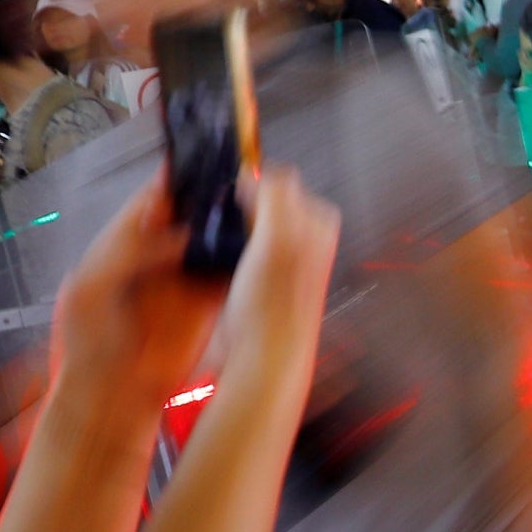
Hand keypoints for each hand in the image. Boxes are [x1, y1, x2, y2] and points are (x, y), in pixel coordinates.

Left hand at [50, 176, 232, 414]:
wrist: (113, 395)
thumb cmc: (89, 343)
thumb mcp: (91, 287)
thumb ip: (128, 253)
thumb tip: (178, 234)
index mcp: (122, 244)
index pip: (152, 201)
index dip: (175, 180)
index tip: (203, 161)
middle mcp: (156, 255)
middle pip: (188, 213)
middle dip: (210, 197)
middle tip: (240, 181)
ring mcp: (184, 278)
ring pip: (211, 238)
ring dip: (230, 225)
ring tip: (255, 208)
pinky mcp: (207, 302)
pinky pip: (228, 271)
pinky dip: (243, 258)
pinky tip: (259, 247)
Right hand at [209, 167, 340, 395]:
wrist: (263, 359)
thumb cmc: (274, 308)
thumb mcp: (278, 238)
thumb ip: (275, 195)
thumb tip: (256, 172)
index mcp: (318, 221)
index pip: (278, 178)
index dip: (249, 182)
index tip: (227, 192)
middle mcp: (306, 238)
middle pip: (261, 201)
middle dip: (237, 205)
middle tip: (217, 218)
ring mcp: (283, 260)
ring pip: (246, 224)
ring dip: (226, 229)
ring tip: (214, 242)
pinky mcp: (261, 281)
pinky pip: (235, 250)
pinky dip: (221, 250)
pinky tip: (213, 262)